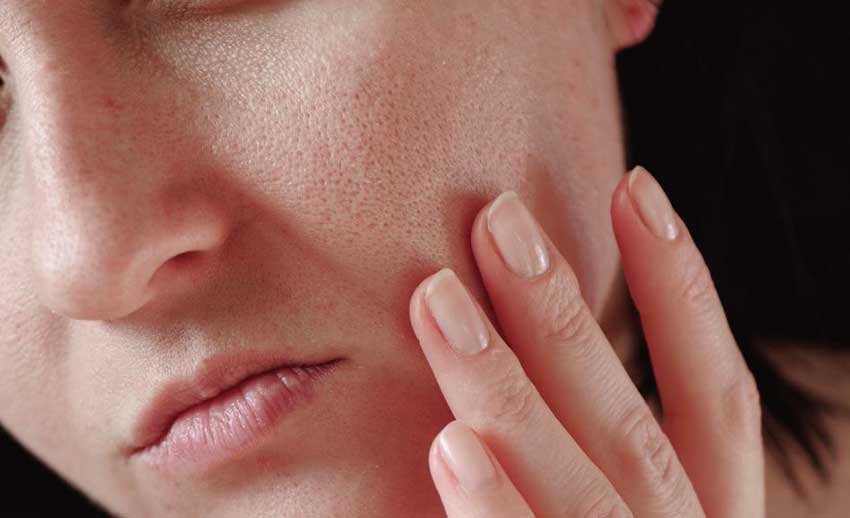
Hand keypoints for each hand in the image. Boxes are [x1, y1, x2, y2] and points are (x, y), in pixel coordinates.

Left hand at [409, 166, 764, 516]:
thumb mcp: (608, 500)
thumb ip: (585, 444)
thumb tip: (530, 326)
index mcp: (705, 513)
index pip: (718, 397)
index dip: (682, 287)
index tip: (635, 187)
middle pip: (630, 431)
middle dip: (562, 318)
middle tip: (496, 217)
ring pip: (578, 491)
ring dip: (507, 390)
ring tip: (438, 297)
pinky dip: (495, 508)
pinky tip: (450, 444)